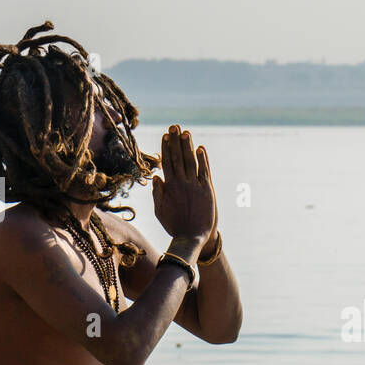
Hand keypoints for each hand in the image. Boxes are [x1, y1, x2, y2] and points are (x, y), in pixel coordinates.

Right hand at [151, 124, 216, 245]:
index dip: (166, 148)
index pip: (166, 162)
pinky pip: (204, 171)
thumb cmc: (175, 226)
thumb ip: (158, 193)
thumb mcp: (160, 211)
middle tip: (174, 127)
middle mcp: (181, 183)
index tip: (165, 136)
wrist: (192, 238)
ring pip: (190, 161)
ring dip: (188, 146)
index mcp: (169, 187)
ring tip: (185, 132)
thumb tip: (156, 176)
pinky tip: (200, 148)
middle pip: (177, 157)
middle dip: (175, 141)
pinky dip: (202, 159)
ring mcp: (194, 185)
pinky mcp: (207, 190)